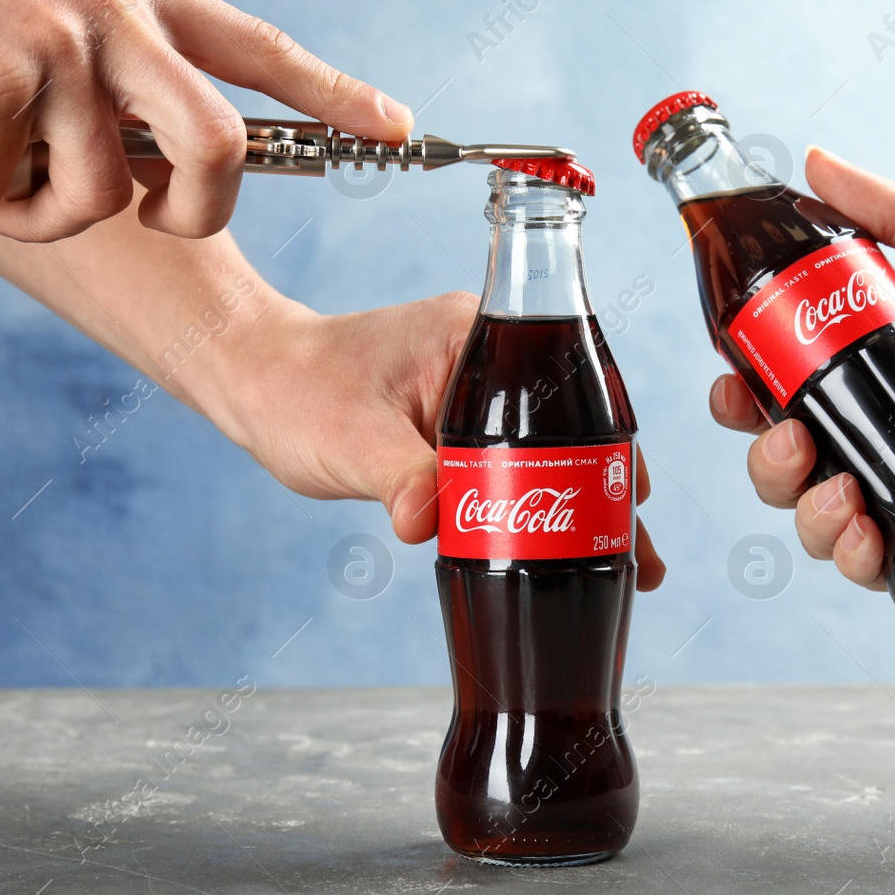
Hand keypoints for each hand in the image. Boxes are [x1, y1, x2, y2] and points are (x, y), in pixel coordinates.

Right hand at [0, 0, 410, 241]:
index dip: (336, 93)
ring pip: (103, 196)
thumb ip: (124, 66)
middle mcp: (118, 18)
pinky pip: (4, 192)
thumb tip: (162, 171)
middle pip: (218, 151)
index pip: (262, 48)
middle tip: (150, 217)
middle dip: (195, 213)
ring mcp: (61, 48)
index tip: (399, 126)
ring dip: (38, 209)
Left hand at [211, 292, 666, 590]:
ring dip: (577, 496)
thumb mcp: (348, 439)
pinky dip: (535, 496)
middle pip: (569, 422)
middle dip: (606, 487)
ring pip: (545, 444)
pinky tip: (557, 542)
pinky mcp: (454, 416)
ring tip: (621, 559)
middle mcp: (483, 352)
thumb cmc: (295, 391)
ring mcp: (472, 384)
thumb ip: (397, 477)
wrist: (253, 379)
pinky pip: (511, 455)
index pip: (564, 389)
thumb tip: (426, 522)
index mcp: (472, 334)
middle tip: (641, 554)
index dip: (605, 448)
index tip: (630, 500)